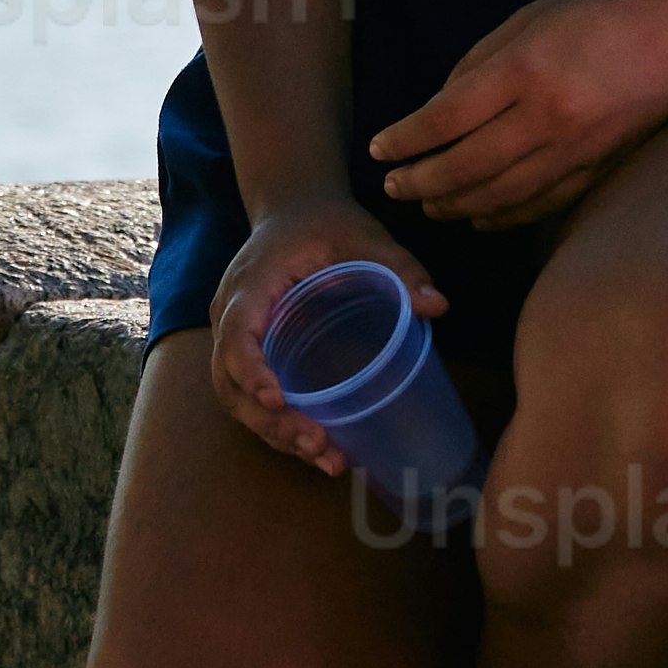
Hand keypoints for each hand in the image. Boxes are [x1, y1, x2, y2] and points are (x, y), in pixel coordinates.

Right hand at [210, 196, 442, 474]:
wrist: (294, 208)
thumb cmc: (326, 222)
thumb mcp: (364, 236)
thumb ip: (399, 267)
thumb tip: (437, 305)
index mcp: (251, 285)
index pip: (236, 335)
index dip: (251, 371)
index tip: (278, 400)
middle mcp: (231, 314)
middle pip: (229, 381)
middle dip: (270, 421)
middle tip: (318, 446)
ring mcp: (235, 335)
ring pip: (236, 398)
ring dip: (275, 433)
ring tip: (327, 459)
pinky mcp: (250, 350)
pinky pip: (249, 396)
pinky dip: (278, 425)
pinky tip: (320, 446)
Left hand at [373, 0, 667, 235]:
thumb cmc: (608, 9)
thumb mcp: (533, 16)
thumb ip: (480, 62)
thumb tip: (440, 111)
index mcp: (526, 70)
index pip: (446, 118)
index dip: (406, 139)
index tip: (378, 149)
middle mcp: (549, 117)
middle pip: (466, 167)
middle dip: (421, 182)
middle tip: (393, 187)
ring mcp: (578, 149)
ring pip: (501, 195)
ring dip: (456, 205)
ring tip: (427, 206)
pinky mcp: (601, 167)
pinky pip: (542, 204)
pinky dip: (504, 216)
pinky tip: (480, 217)